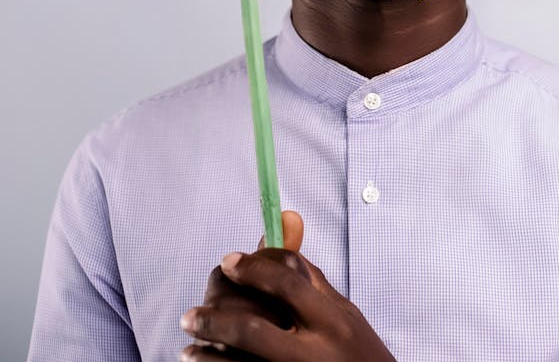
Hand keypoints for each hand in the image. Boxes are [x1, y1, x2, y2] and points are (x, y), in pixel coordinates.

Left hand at [180, 211, 396, 361]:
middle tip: (192, 313)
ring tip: (192, 339)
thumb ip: (309, 275)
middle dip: (214, 317)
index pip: (285, 281)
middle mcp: (314, 352)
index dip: (250, 266)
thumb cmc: (357, 355)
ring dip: (207, 350)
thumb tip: (284, 220)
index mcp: (332, 320)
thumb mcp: (342, 312)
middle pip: (251, 326)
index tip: (228, 260)